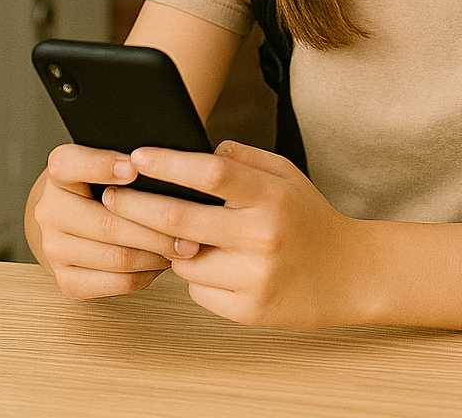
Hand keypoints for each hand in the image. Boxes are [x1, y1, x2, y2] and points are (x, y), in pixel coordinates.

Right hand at [31, 143, 186, 299]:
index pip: (70, 165)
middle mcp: (49, 211)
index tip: (135, 168)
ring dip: (157, 253)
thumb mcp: (112, 161)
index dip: (102, 166)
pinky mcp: (68, 281)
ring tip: (186, 246)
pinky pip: (117, 282)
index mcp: (59, 173)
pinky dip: (147, 274)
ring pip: (117, 257)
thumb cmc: (105, 185)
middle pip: (108, 224)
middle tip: (193, 226)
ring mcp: (55, 249)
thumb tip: (177, 164)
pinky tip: (164, 261)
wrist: (72, 221)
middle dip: (156, 227)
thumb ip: (134, 160)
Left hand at [101, 141, 372, 330]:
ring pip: (184, 261)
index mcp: (272, 195)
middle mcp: (263, 235)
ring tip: (189, 239)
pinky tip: (219, 270)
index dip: (168, 164)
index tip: (136, 157)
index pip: (210, 173)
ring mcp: (256, 276)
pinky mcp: (250, 310)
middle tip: (111, 198)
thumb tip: (196, 150)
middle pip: (180, 220)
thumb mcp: (287, 175)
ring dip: (174, 249)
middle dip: (135, 207)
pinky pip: (198, 292)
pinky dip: (198, 279)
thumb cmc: (309, 218)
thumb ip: (243, 158)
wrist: (350, 274)